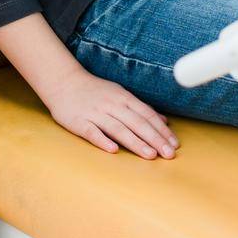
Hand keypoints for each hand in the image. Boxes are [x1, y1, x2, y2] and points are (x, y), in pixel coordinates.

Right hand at [43, 65, 179, 159]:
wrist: (63, 82)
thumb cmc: (95, 91)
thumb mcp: (120, 94)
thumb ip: (141, 109)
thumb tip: (164, 121)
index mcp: (123, 97)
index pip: (146, 115)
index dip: (161, 130)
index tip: (174, 144)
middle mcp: (111, 105)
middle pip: (136, 123)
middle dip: (155, 139)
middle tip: (168, 154)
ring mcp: (95, 113)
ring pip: (118, 128)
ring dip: (135, 142)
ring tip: (150, 155)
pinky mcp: (78, 121)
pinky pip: (92, 132)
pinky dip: (102, 140)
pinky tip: (113, 150)